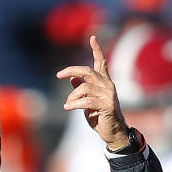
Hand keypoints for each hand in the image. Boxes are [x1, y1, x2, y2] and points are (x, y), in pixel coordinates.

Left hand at [56, 35, 128, 150]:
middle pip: (87, 71)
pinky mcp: (107, 105)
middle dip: (71, 71)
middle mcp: (108, 85)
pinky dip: (74, 104)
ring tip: (68, 105)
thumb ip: (82, 90)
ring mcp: (109, 95)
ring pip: (84, 88)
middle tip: (59, 75)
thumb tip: (72, 79)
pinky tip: (68, 108)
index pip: (101, 62)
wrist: (113, 133)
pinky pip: (86, 101)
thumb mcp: (88, 102)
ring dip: (72, 97)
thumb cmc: (100, 117)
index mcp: (104, 82)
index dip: (97, 49)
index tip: (92, 37)